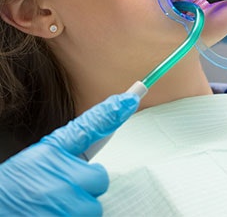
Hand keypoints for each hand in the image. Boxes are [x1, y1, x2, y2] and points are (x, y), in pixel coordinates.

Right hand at [0, 92, 138, 215]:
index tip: (130, 99)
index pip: (89, 127)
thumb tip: (110, 120)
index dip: (112, 111)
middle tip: (65, 187)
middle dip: (88, 185)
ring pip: (94, 207)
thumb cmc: (17, 183)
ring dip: (81, 208)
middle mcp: (58, 179)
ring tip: (57, 206)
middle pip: (100, 179)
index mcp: (52, 153)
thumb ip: (74, 141)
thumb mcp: (42, 155)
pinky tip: (56, 214)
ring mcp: (61, 208)